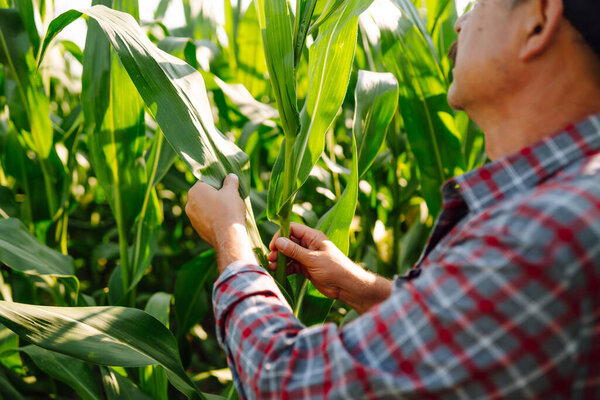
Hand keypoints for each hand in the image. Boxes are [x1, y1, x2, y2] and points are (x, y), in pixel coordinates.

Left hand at [185, 174, 255, 272]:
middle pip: (203, 195)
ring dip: (213, 208)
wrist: (229, 237)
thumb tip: (231, 176)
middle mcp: (189, 204)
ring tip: (227, 211)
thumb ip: (230, 181)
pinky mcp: (198, 230)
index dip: (217, 183)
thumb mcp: (232, 192)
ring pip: (204, 208)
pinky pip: (206, 220)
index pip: (205, 181)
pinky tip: (224, 221)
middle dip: (215, 196)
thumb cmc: (229, 210)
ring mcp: (192, 219)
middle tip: (228, 198)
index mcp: (195, 191)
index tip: (227, 187)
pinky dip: (213, 219)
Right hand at [268, 223, 391, 313]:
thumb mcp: (313, 259)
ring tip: (272, 266)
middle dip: (278, 249)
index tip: (274, 246)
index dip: (281, 235)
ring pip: (289, 254)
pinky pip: (292, 265)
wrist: (346, 286)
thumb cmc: (334, 268)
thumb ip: (295, 251)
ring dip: (280, 260)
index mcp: (313, 236)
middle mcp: (309, 244)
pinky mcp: (306, 268)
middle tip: (271, 258)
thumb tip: (278, 242)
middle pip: (288, 241)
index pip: (292, 229)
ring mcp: (307, 256)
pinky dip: (285, 268)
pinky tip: (278, 272)